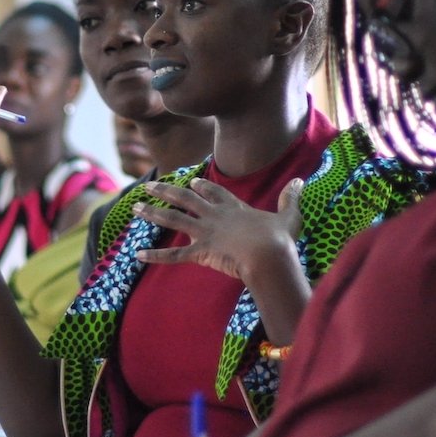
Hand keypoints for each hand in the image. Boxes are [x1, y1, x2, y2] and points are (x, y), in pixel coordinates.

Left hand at [133, 177, 303, 283]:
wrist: (269, 256)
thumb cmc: (280, 239)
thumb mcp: (290, 216)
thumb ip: (291, 198)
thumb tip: (300, 180)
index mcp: (234, 207)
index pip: (214, 192)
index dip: (201, 186)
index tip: (190, 180)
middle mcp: (215, 216)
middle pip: (185, 199)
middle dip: (165, 191)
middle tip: (148, 186)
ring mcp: (205, 232)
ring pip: (173, 219)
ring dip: (152, 213)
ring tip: (135, 207)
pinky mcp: (201, 252)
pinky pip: (174, 255)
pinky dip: (155, 256)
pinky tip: (138, 255)